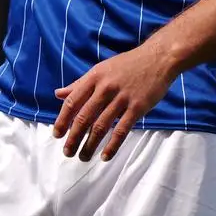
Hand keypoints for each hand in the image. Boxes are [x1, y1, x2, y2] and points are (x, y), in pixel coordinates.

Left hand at [52, 44, 174, 161]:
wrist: (157, 58)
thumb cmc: (127, 65)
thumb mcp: (100, 69)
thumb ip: (79, 84)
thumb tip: (58, 94)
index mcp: (94, 77)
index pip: (73, 101)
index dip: (63, 120)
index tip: (57, 135)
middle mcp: (105, 87)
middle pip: (84, 117)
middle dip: (74, 138)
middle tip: (67, 152)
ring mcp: (122, 98)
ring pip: (101, 126)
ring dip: (90, 145)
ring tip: (83, 157)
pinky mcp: (137, 107)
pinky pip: (121, 130)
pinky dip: (112, 145)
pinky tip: (105, 156)